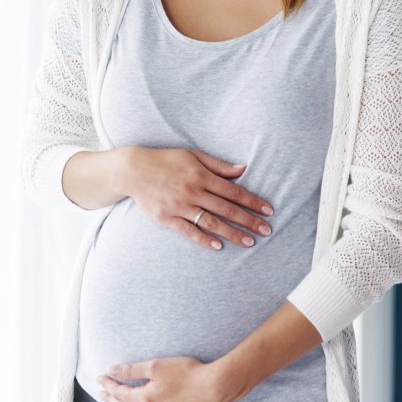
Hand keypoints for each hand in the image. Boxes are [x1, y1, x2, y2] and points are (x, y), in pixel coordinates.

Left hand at [95, 356, 241, 401]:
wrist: (214, 387)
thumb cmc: (187, 373)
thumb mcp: (156, 366)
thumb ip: (131, 370)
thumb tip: (111, 370)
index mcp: (145, 399)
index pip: (119, 392)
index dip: (108, 384)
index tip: (100, 377)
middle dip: (111, 398)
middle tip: (101, 392)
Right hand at [118, 147, 274, 250]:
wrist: (133, 170)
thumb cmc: (166, 160)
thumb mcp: (193, 155)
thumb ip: (218, 165)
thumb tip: (243, 170)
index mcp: (201, 175)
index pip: (233, 191)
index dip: (252, 201)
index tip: (268, 210)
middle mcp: (192, 191)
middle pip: (226, 209)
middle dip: (249, 220)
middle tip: (267, 230)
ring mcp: (179, 206)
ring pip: (211, 222)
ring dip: (232, 233)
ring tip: (249, 242)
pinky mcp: (166, 218)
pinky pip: (188, 231)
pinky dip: (204, 239)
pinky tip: (218, 246)